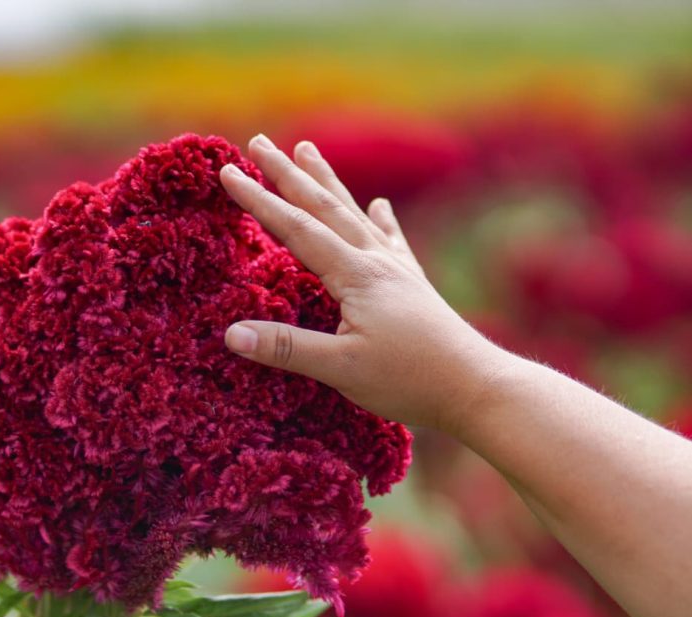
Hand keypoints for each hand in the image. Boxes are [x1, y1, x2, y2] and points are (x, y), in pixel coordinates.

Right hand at [220, 134, 507, 431]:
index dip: (259, 200)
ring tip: (307, 150)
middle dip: (287, 174)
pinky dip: (380, 219)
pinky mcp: (413, 284)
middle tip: (259, 142)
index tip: (229, 172)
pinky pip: (391, 240)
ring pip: (353, 214)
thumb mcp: (341, 369)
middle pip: (324, 207)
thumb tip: (230, 334)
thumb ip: (287, 348)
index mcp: (355, 275)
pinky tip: (380, 205)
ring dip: (326, 182)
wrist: (476, 386)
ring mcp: (396, 270)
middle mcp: (375, 261)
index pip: (296, 229)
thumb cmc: (409, 380)